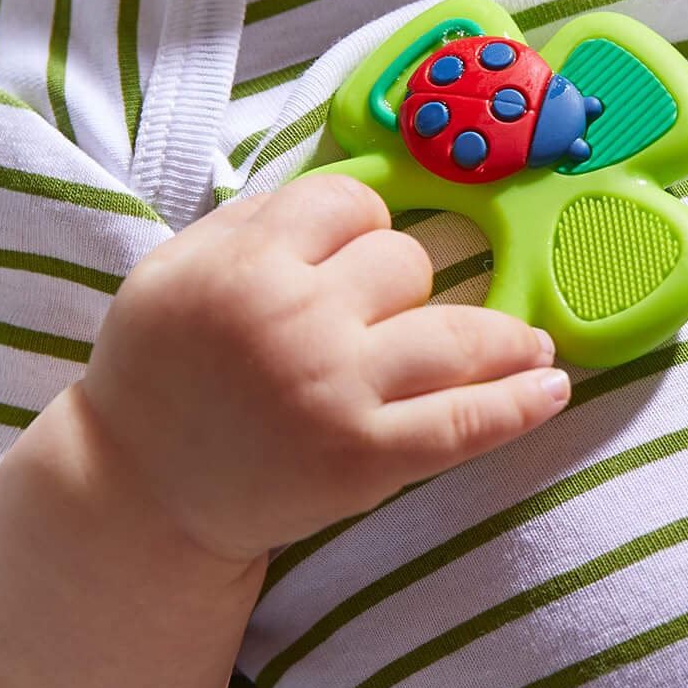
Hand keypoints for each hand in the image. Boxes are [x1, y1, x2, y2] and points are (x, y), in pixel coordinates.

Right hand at [76, 173, 569, 564]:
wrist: (135, 491)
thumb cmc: (161, 367)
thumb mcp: (179, 266)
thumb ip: (260, 218)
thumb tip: (354, 196)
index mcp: (245, 263)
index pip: (351, 203)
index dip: (359, 223)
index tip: (353, 251)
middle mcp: (294, 321)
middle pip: (405, 261)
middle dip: (403, 281)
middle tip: (381, 317)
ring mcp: (334, 392)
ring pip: (454, 333)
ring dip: (505, 337)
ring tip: (533, 345)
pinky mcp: (361, 460)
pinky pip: (461, 423)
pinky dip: (517, 405)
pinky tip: (552, 386)